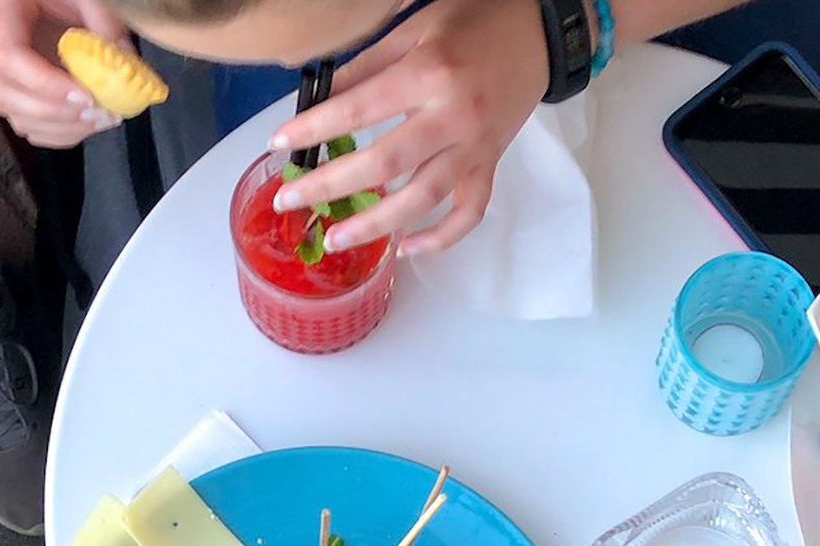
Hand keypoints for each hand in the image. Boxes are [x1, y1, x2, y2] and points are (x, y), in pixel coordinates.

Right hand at [0, 0, 125, 148]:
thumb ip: (104, 23)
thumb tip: (125, 62)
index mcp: (0, 14)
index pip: (9, 58)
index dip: (46, 84)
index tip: (86, 95)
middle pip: (7, 94)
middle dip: (57, 112)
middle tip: (100, 112)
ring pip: (16, 116)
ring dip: (61, 127)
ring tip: (101, 120)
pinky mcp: (13, 92)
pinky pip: (27, 124)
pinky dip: (58, 134)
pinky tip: (88, 125)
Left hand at [267, 0, 548, 256]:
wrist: (540, 31)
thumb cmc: (474, 21)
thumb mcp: (414, 29)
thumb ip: (367, 67)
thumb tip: (319, 100)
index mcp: (429, 75)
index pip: (359, 109)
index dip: (314, 129)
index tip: (280, 144)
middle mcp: (453, 117)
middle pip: (384, 165)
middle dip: (330, 186)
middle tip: (290, 200)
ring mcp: (475, 147)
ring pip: (423, 200)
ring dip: (375, 225)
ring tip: (335, 239)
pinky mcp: (491, 164)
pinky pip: (468, 212)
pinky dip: (440, 238)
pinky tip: (406, 248)